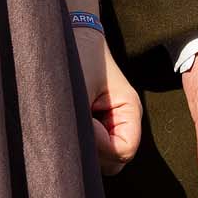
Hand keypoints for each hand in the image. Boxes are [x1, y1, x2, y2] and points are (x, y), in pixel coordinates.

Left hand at [75, 25, 142, 174]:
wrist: (69, 35)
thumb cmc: (76, 56)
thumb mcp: (79, 88)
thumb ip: (82, 124)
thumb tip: (78, 152)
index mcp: (129, 109)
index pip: (123, 151)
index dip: (100, 146)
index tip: (82, 124)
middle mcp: (124, 122)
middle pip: (114, 162)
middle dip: (92, 153)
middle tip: (72, 127)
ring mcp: (111, 126)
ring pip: (102, 160)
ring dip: (84, 149)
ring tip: (69, 122)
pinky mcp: (96, 127)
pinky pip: (92, 151)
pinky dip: (80, 144)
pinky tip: (68, 124)